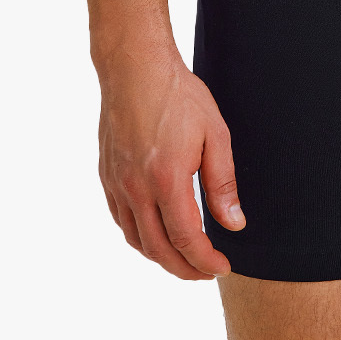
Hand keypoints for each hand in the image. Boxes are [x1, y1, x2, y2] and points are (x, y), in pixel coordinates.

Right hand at [96, 45, 244, 280]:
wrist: (135, 67)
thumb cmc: (179, 95)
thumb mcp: (215, 134)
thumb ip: (223, 183)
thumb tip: (234, 224)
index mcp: (166, 179)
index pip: (187, 239)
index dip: (205, 261)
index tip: (223, 266)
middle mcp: (136, 188)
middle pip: (158, 249)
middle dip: (185, 269)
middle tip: (207, 272)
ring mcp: (116, 184)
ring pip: (136, 239)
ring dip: (161, 257)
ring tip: (184, 259)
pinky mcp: (106, 176)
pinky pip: (121, 220)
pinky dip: (139, 237)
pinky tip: (155, 233)